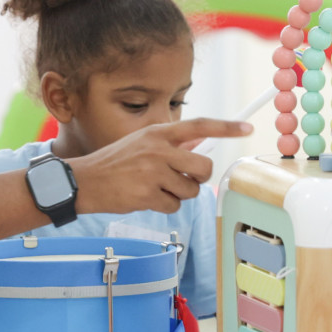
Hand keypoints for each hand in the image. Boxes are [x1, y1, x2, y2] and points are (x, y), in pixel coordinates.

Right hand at [69, 118, 251, 214]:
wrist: (84, 181)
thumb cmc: (116, 163)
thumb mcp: (142, 143)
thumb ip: (169, 145)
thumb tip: (198, 145)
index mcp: (159, 132)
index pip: (200, 125)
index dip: (226, 128)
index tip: (247, 129)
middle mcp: (158, 149)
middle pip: (203, 166)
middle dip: (198, 177)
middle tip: (183, 178)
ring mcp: (153, 172)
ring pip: (190, 189)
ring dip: (179, 194)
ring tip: (156, 188)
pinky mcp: (148, 194)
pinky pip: (174, 205)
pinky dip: (164, 206)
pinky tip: (146, 198)